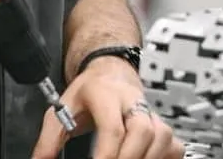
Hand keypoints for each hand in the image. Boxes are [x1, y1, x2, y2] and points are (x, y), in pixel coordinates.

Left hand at [32, 57, 183, 158]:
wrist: (110, 71)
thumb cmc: (88, 92)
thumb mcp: (61, 110)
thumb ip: (49, 140)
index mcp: (104, 94)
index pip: (111, 127)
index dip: (107, 154)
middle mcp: (132, 101)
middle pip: (143, 130)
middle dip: (131, 158)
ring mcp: (151, 111)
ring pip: (162, 137)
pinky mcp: (163, 123)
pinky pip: (173, 145)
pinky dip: (164, 157)